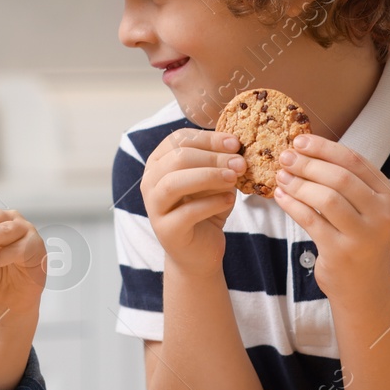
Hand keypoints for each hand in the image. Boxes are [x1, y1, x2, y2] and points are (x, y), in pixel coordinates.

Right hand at [141, 128, 244, 274]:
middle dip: (213, 157)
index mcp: (159, 162)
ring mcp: (154, 207)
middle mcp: (150, 182)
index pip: (179, 139)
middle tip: (239, 163)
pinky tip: (229, 201)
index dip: (209, 138)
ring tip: (233, 178)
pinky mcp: (166, 230)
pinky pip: (187, 212)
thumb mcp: (215, 180)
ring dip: (208, 176)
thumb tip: (235, 149)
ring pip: (174, 183)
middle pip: (177, 158)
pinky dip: (212, 203)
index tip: (235, 143)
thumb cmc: (206, 209)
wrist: (200, 252)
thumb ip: (220, 163)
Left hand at [273, 134, 389, 305]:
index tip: (299, 140)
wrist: (366, 288)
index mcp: (387, 196)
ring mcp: (362, 236)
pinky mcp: (341, 253)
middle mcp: (380, 215)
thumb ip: (345, 182)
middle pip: (340, 178)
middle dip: (308, 163)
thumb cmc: (359, 240)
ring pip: (326, 198)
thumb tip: (305, 149)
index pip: (354, 161)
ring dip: (299, 183)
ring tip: (280, 176)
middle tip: (285, 156)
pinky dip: (292, 205)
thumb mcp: (365, 209)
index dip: (324, 147)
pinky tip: (280, 196)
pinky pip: (311, 220)